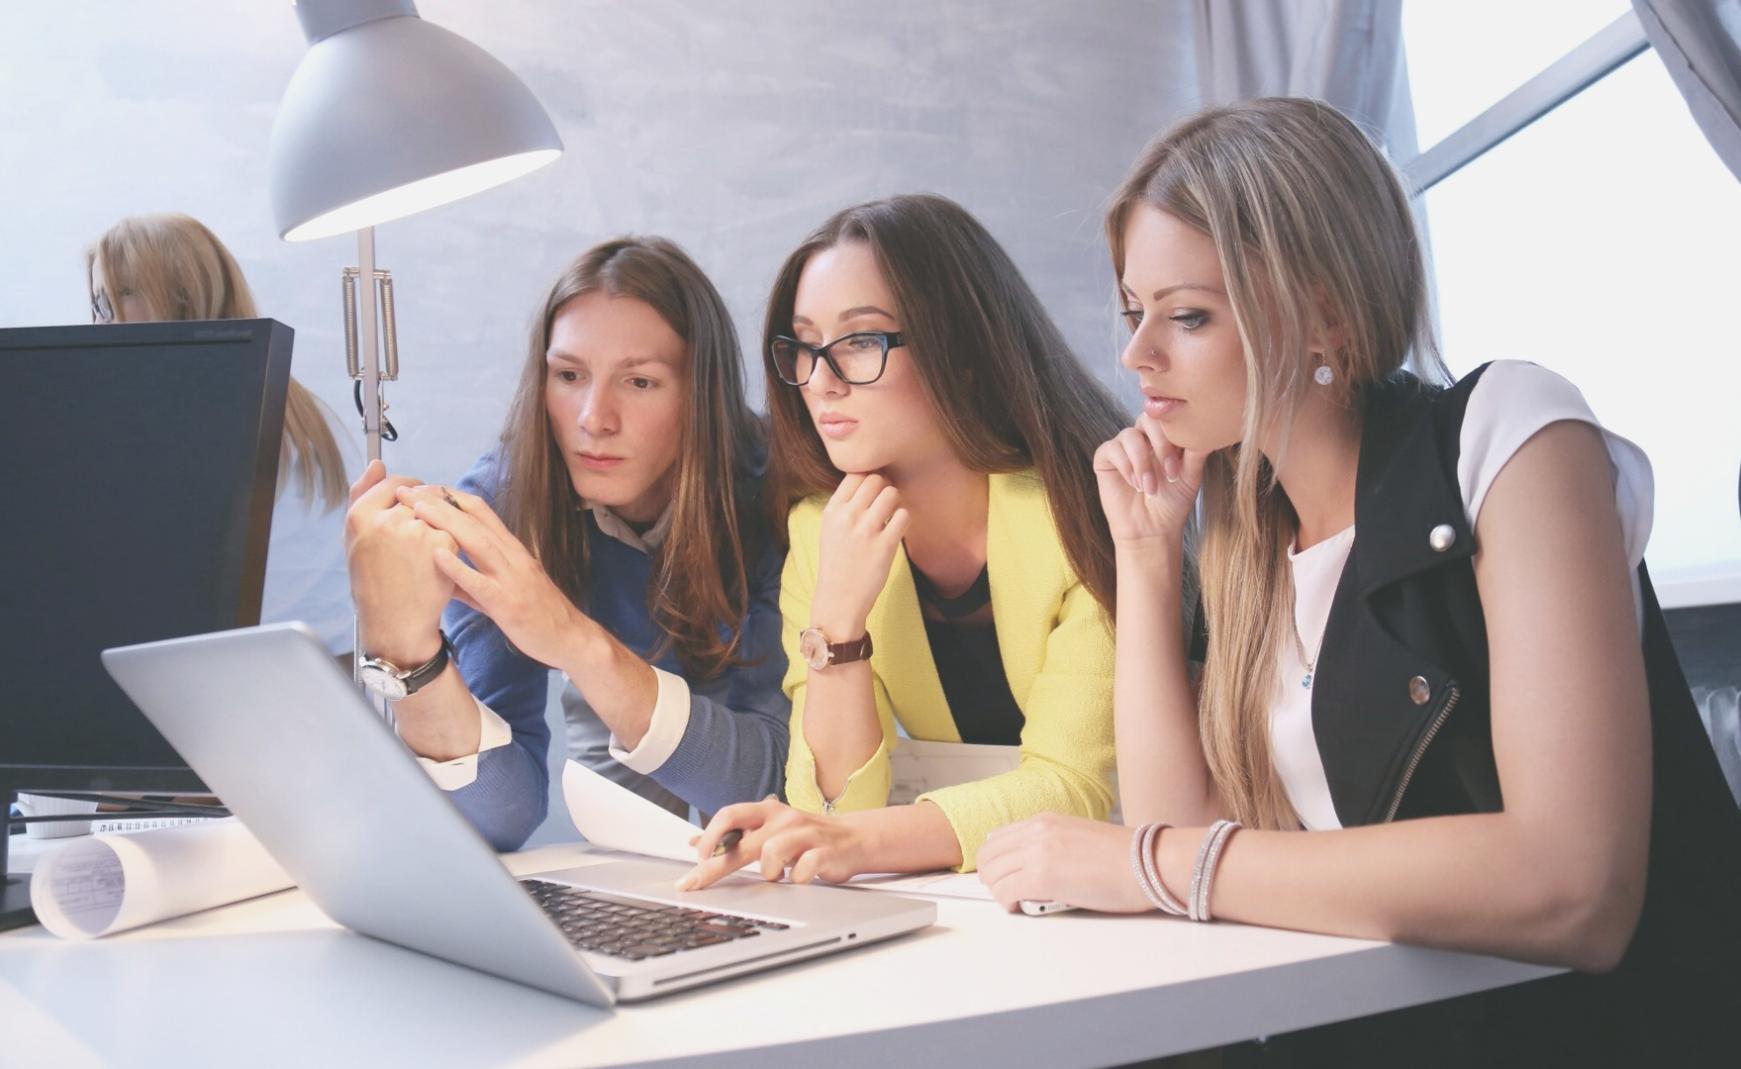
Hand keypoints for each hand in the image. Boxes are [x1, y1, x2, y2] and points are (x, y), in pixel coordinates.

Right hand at [345, 460, 457, 663]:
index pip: (393, 484)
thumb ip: (364, 496)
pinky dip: (452, 545)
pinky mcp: (440, 543)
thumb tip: (377, 463)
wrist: (395, 623)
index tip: (416, 505)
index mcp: (359, 516)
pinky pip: (453, 531)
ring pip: (438, 514)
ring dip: (440, 528)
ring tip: (426, 555)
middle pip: (419, 499)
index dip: (410, 493)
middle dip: (426, 514)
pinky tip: (439, 565)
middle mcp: (385, 520)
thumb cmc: (375, 582)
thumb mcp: (358, 539)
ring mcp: (414, 530)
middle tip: (419, 543)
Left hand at [395, 483, 596, 670]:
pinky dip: (458, 568)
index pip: (481, 512)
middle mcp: (513, 557)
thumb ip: (472, 581)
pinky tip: (437, 555)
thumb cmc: (538, 615)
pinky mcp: (508, 604)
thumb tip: (443, 574)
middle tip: (408, 490)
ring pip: (477, 543)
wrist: (571, 639)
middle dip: (439, 502)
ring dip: (445, 523)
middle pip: (474, 520)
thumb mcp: (505, 589)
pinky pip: (481, 583)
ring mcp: (511, 579)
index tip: (423, 489)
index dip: (451, 497)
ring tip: (417, 510)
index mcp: (512, 550)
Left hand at [675, 799, 870, 890]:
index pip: (729, 816)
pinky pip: (802, 870)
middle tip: (696, 884)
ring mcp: (805, 834)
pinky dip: (797, 879)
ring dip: (768, 873)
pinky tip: (800, 878)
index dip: (709, 837)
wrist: (855, 838)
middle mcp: (784, 818)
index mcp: (768, 811)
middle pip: (741, 842)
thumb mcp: (769, 829)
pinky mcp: (825, 852)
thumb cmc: (807, 836)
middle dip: (715, 867)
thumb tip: (695, 842)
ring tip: (778, 875)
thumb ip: (736, 835)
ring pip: (771, 854)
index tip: (696, 860)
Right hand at [810, 474, 909, 638]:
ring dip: (895, 502)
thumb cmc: (838, 563)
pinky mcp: (884, 546)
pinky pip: (903, 516)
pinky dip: (904, 519)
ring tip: (890, 517)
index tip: (873, 490)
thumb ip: (846, 504)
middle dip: (884, 487)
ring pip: (891, 493)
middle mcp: (847, 517)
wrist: (839, 600)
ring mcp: (866, 531)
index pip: (855, 474)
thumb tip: (871, 478)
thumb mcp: (830, 529)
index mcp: (832, 511)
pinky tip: (896, 530)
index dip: (869, 477)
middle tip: (885, 503)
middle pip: (875, 479)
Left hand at [975, 813, 1153, 913]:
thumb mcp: (1078, 836)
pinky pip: (1004, 892)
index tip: (1002, 876)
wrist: (1148, 863)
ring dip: (1000, 892)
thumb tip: (1032, 864)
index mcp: (1045, 821)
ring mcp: (1037, 852)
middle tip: (1006, 893)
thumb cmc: (1124, 858)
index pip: (997, 839)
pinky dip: (1007, 904)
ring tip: (1018, 902)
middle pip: (988, 857)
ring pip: (991, 875)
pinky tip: (1023, 908)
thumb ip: (1052, 844)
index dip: (995, 862)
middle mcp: (1037, 832)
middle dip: (992, 878)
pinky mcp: (1042, 877)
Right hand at [1092, 414, 1205, 545]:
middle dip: (1160, 444)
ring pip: (1129, 435)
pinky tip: (1135, 485)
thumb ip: (1196, 451)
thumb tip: (1209, 429)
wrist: (1152, 530)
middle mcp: (1143, 437)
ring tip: (1150, 488)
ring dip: (1142, 463)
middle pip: (1147, 418)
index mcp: (1164, 437)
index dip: (1174, 434)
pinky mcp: (1105, 459)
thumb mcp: (1191, 475)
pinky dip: (1125, 466)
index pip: (1167, 417)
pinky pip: (1111, 448)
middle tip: (1170, 474)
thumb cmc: (1173, 503)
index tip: (1180, 465)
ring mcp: (1123, 447)